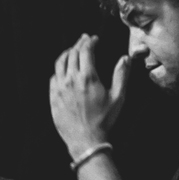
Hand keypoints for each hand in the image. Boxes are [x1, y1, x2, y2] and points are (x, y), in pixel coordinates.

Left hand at [49, 34, 131, 154]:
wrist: (85, 140)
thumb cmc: (104, 120)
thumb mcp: (118, 97)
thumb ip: (121, 75)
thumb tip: (125, 58)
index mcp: (87, 77)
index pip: (86, 51)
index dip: (90, 42)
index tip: (94, 39)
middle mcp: (71, 79)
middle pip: (72, 53)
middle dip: (79, 44)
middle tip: (84, 40)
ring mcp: (59, 88)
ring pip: (60, 63)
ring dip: (67, 53)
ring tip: (72, 50)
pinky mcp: (53, 97)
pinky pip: (53, 77)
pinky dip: (59, 69)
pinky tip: (64, 69)